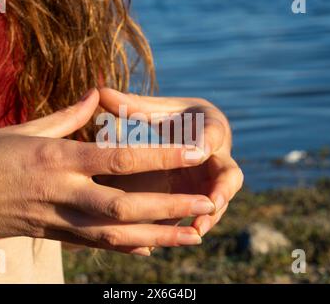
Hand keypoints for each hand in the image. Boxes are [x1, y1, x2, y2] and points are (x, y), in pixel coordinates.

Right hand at [0, 89, 215, 254]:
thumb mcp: (29, 128)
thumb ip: (71, 114)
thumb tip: (98, 93)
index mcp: (58, 160)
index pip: (121, 159)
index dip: (163, 157)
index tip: (197, 151)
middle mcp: (63, 194)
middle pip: (126, 207)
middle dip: (171, 207)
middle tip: (208, 203)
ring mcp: (59, 221)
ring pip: (117, 236)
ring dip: (159, 237)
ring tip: (193, 235)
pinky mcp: (55, 236)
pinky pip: (98, 245)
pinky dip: (129, 247)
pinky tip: (154, 248)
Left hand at [98, 88, 243, 235]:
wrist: (193, 134)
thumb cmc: (175, 118)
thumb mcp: (158, 110)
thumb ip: (133, 106)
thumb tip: (99, 90)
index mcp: (209, 126)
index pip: (213, 134)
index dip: (208, 143)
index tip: (198, 152)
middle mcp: (218, 155)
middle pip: (229, 173)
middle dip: (224, 187)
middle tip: (214, 200)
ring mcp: (214, 180)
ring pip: (220, 201)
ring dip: (211, 215)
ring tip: (197, 229)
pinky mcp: (205, 197)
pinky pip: (205, 214)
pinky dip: (195, 224)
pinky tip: (178, 238)